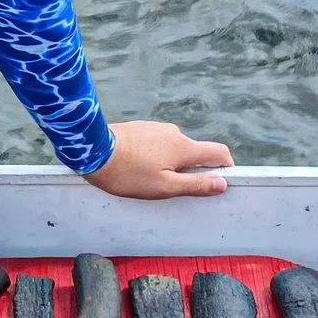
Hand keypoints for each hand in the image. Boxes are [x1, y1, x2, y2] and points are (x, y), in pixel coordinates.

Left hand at [83, 120, 233, 199]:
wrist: (93, 150)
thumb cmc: (128, 174)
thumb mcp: (164, 187)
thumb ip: (195, 185)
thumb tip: (222, 183)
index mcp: (184, 147)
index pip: (219, 152)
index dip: (225, 167)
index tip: (218, 182)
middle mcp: (173, 132)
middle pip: (194, 152)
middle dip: (190, 170)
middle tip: (171, 189)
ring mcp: (156, 128)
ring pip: (174, 148)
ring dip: (170, 163)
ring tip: (147, 179)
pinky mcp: (141, 128)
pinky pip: (157, 143)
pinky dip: (155, 156)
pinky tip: (137, 167)